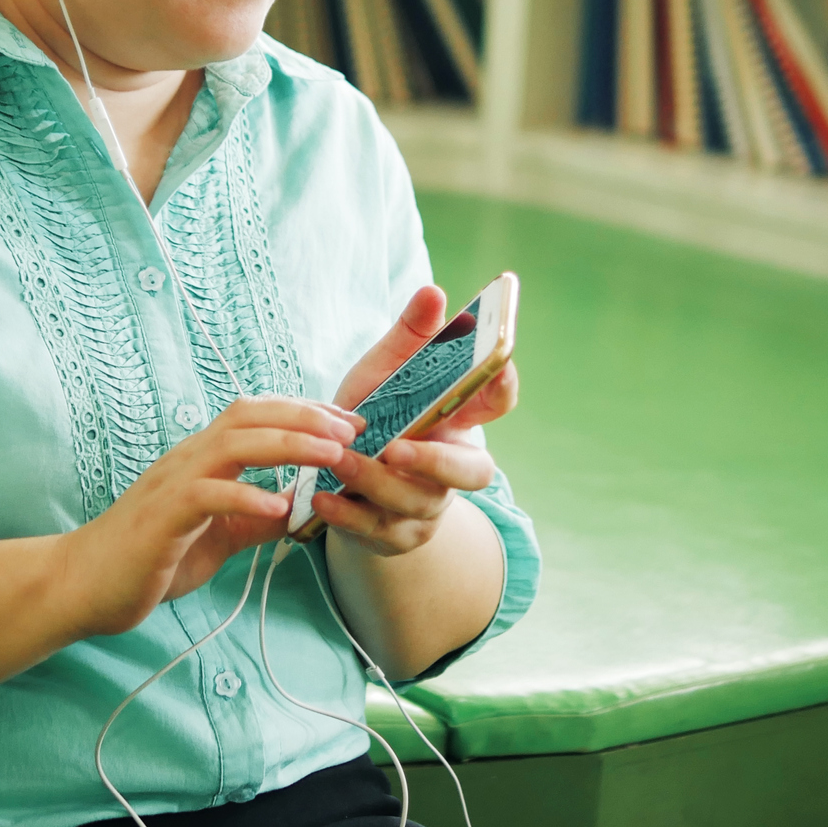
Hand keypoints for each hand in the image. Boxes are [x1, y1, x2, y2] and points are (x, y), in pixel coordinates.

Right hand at [60, 396, 361, 636]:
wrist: (85, 584)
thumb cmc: (150, 557)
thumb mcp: (217, 536)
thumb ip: (255, 519)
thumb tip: (301, 511)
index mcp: (203, 458)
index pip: (257, 415)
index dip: (303, 411)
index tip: (346, 421)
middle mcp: (189, 458)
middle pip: (250, 416)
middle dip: (305, 417)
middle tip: (350, 429)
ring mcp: (173, 483)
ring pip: (234, 445)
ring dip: (287, 445)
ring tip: (330, 455)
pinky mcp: (163, 516)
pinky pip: (207, 495)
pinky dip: (245, 497)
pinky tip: (279, 507)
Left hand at [317, 286, 519, 556]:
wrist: (335, 477)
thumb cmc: (370, 416)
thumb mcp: (385, 373)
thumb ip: (410, 337)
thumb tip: (433, 291)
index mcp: (459, 420)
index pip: (498, 401)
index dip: (503, 385)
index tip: (498, 363)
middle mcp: (452, 466)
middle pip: (473, 472)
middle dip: (437, 463)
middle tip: (398, 448)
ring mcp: (427, 505)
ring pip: (417, 502)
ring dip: (377, 483)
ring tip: (340, 461)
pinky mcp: (395, 535)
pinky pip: (379, 531)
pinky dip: (350, 515)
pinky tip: (324, 497)